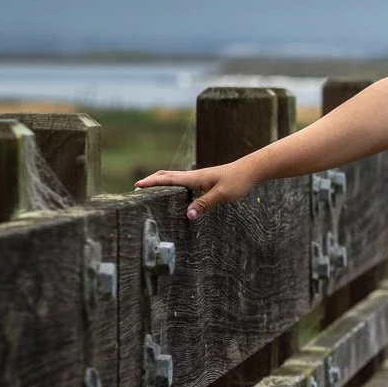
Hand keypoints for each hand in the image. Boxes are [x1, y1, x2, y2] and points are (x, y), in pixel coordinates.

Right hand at [134, 160, 257, 220]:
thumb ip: (205, 204)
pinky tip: (172, 191)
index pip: (168, 180)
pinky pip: (182, 182)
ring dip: (160, 182)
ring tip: (148, 189)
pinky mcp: (203, 181)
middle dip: (151, 181)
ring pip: (174, 177)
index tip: (136, 186)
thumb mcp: (222, 195)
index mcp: (194, 178)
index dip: (152, 183)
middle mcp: (193, 176)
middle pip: (167, 176)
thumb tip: (188, 215)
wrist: (250, 170)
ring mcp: (198, 178)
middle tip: (136, 187)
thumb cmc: (237, 181)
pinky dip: (171, 184)